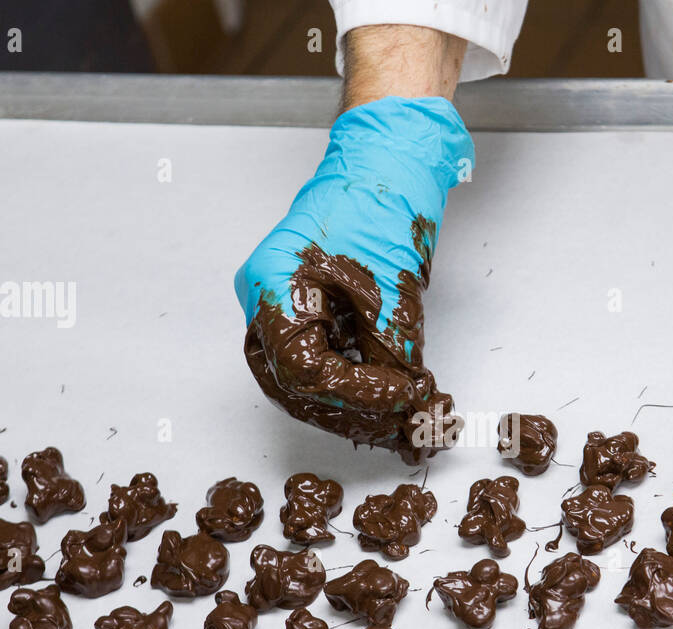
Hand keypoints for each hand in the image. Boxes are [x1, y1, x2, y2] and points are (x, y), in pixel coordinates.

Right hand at [236, 27, 471, 464]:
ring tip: (398, 413)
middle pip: (293, 382)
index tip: (398, 399)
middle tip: (396, 422)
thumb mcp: (393, 289)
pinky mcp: (304, 306)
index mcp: (273, 285)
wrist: (385, 161)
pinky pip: (318, 357)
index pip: (301, 369)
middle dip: (348, 409)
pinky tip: (387, 392)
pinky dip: (352, 378)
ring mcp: (281, 302)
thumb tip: (406, 403)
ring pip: (303, 378)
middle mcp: (266, 298)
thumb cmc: (379, 201)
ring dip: (351, 401)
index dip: (353, 395)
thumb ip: (393, 355)